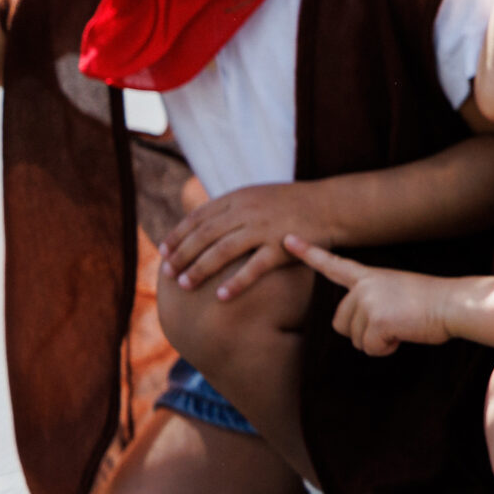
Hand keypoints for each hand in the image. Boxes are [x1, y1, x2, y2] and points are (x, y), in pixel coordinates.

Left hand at [162, 180, 342, 300]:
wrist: (331, 206)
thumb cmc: (292, 205)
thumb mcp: (257, 197)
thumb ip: (230, 208)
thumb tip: (201, 224)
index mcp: (239, 198)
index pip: (198, 217)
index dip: (177, 235)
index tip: (162, 252)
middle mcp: (247, 211)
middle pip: (205, 235)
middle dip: (182, 255)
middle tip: (166, 274)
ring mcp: (264, 228)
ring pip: (223, 250)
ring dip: (200, 269)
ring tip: (184, 285)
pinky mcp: (282, 247)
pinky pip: (254, 267)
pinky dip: (236, 282)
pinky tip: (221, 297)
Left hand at [287, 236, 461, 356]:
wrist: (455, 304)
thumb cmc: (433, 302)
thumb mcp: (397, 292)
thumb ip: (372, 302)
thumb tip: (361, 330)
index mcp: (369, 276)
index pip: (333, 265)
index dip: (308, 253)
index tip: (287, 239)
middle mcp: (364, 286)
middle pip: (340, 323)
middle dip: (363, 332)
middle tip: (394, 322)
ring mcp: (369, 301)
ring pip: (354, 338)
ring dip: (377, 341)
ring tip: (402, 325)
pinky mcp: (377, 320)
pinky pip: (369, 348)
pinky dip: (386, 348)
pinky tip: (403, 333)